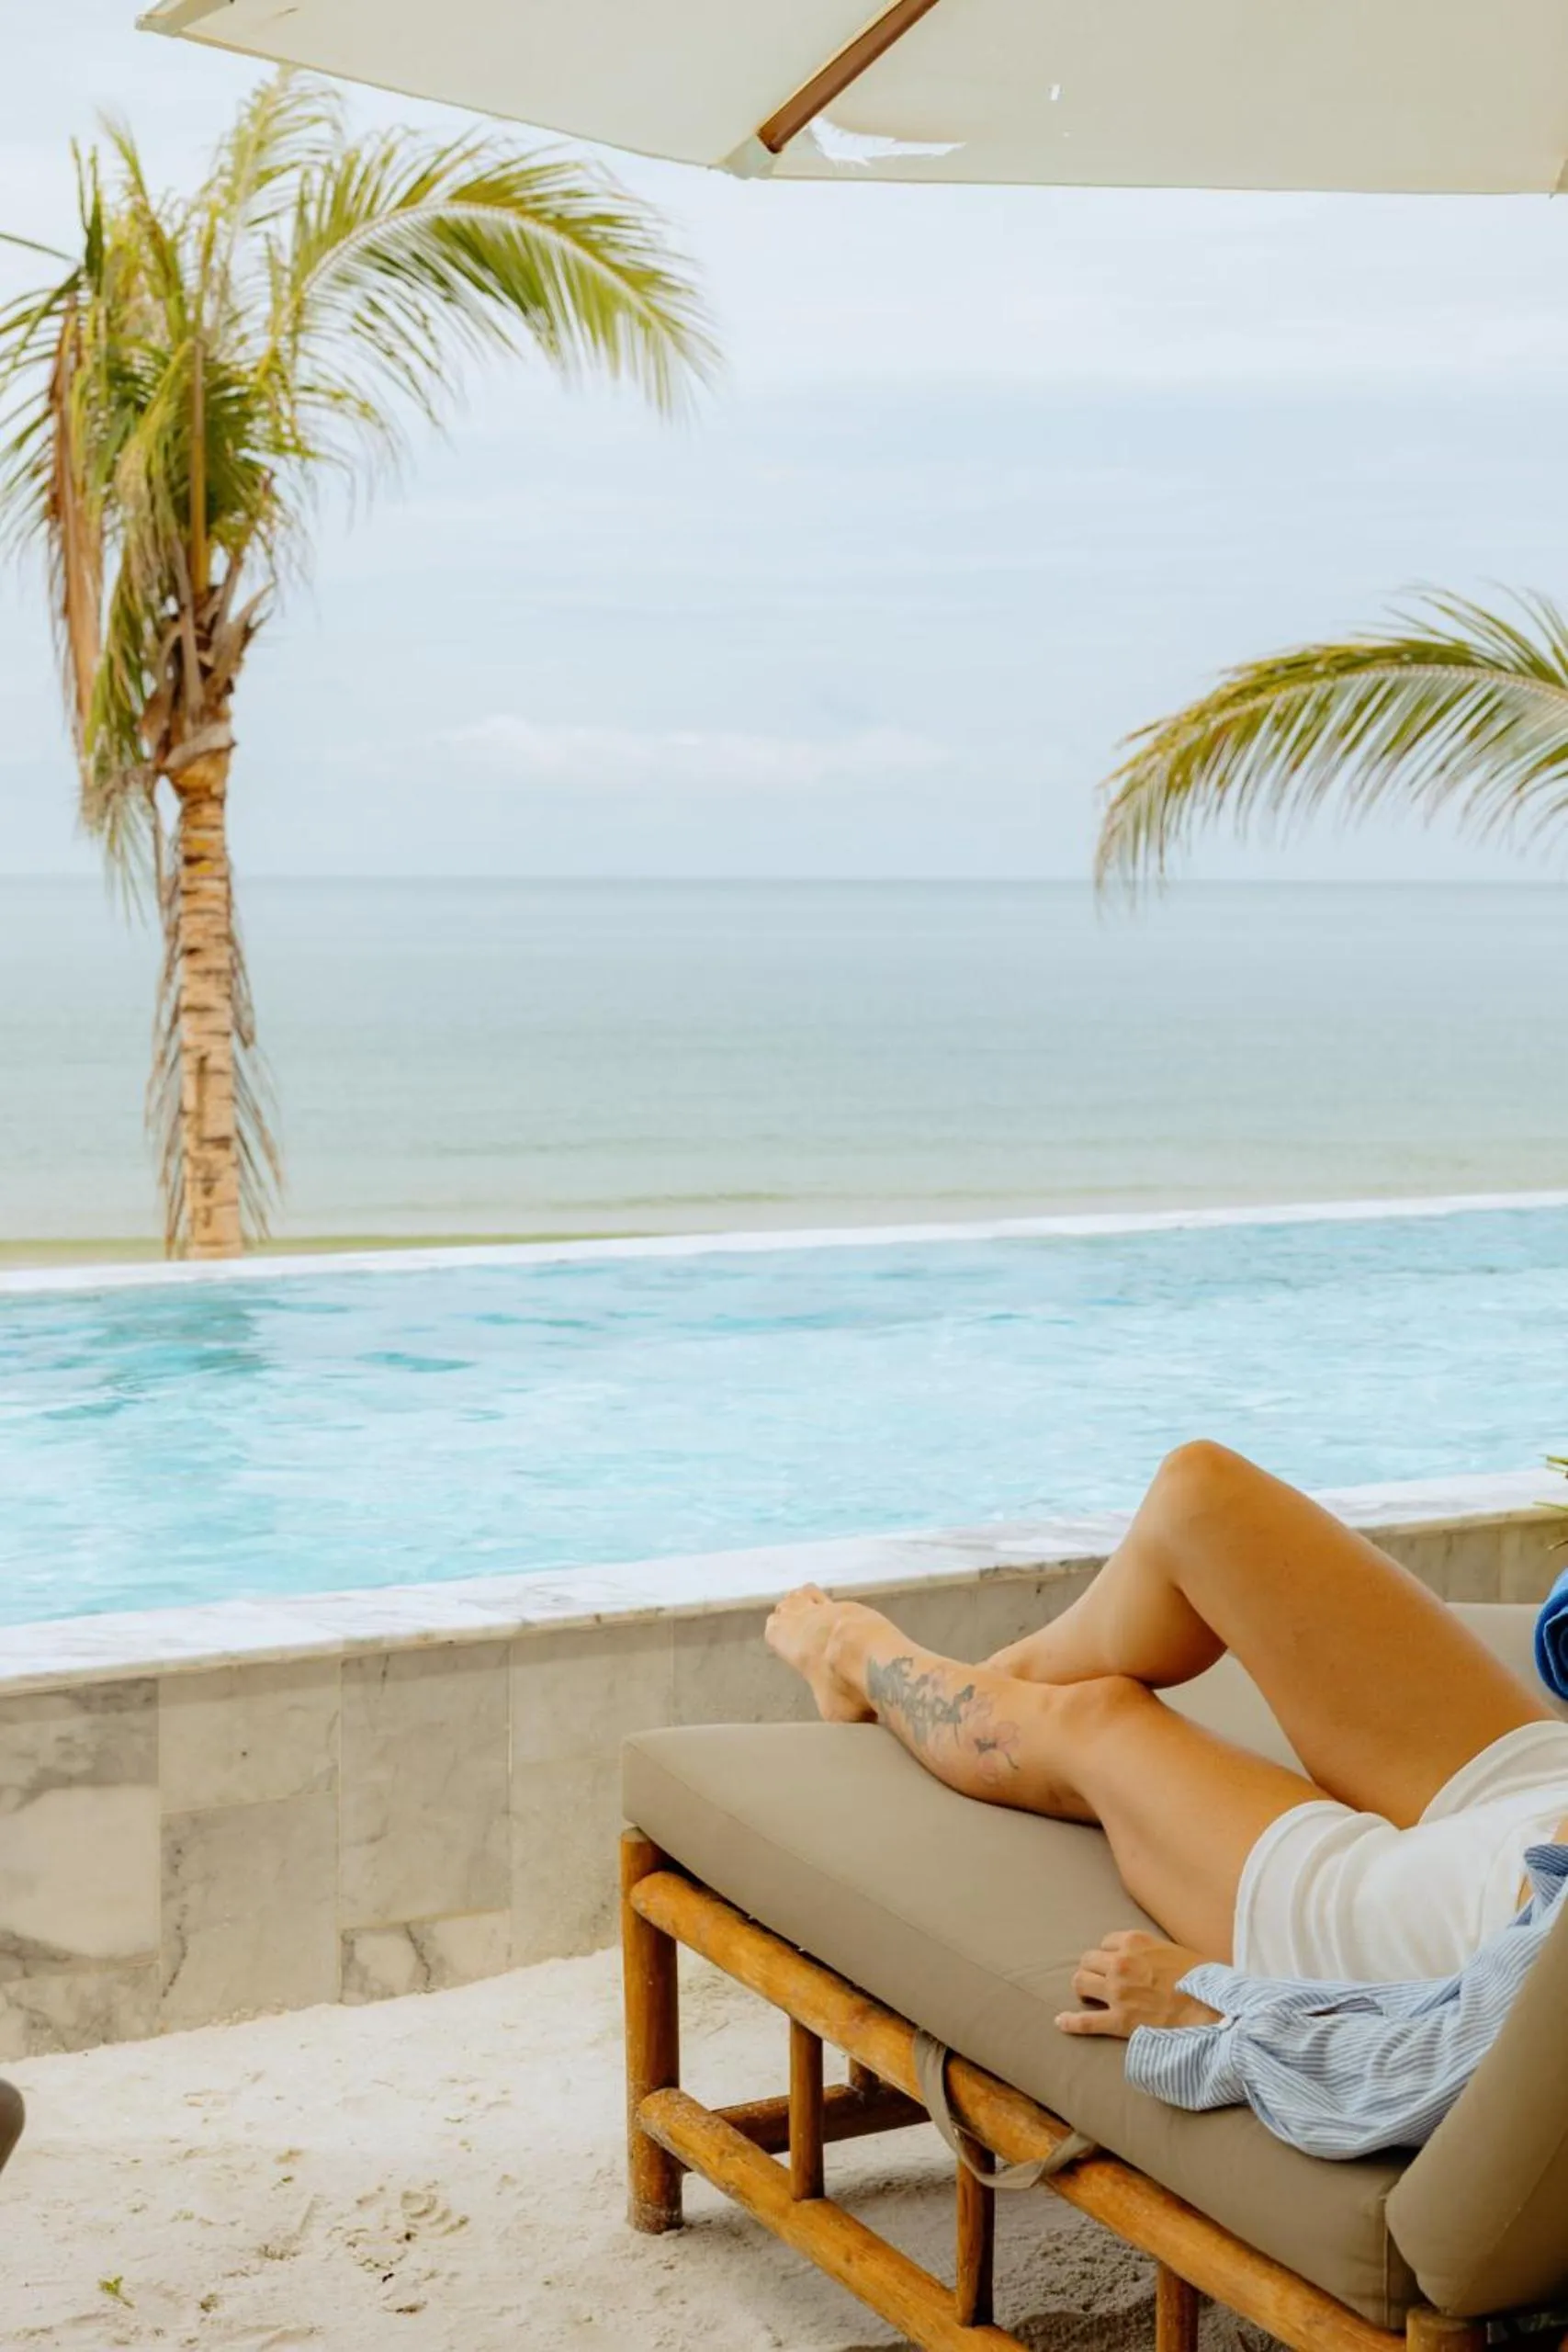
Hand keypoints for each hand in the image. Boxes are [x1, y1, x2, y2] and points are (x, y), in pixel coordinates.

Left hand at [1055, 1929, 1221, 2039]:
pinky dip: (1070, 2022)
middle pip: (1088, 1960)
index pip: (1106, 1943)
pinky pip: (1085, 2021)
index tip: (1116, 1965)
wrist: (1212, 2010)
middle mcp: (1120, 1963)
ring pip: (1080, 1983)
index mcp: (1135, 1942)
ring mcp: (1117, 1992)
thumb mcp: (1176, 1951)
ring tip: (1089, 1996)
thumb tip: (1149, 1958)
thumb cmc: (1202, 1981)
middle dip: (1093, 1970)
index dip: (1110, 1955)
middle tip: (1101, 1981)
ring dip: (1083, 1989)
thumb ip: (1153, 1950)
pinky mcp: (1119, 2020)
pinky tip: (1061, 2022)